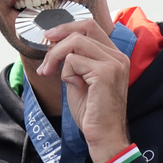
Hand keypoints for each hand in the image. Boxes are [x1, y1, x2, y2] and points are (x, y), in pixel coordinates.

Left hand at [36, 19, 130, 162]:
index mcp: (114, 56)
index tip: (49, 38)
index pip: (91, 26)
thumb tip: (55, 46)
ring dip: (56, 57)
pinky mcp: (106, 72)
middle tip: (45, 51)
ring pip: (75, 43)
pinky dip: (65, 73)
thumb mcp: (80, 80)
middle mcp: (117, 56)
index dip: (67, 28)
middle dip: (58, 38)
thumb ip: (73, 62)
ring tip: (49, 72)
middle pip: (83, 29)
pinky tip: (72, 86)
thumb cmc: (92, 113)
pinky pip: (73, 61)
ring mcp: (114, 63)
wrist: (103, 135)